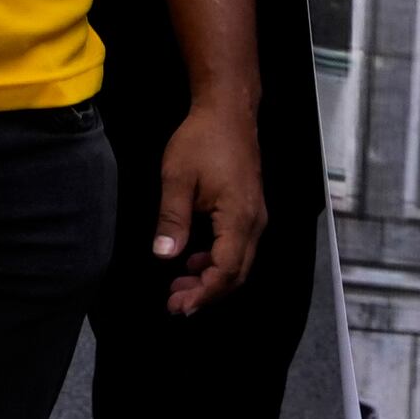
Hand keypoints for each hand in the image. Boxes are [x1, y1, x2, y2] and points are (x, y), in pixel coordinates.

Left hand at [155, 98, 268, 312]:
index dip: (203, 292)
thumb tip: (164, 255)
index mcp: (238, 219)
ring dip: (211, 279)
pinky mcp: (250, 214)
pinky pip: (238, 250)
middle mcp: (254, 225)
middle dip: (206, 293)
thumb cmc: (203, 140)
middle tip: (175, 303)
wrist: (229, 113)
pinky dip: (217, 262)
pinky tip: (194, 259)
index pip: (225, 271)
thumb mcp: (177, 178)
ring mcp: (255, 220)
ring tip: (180, 284)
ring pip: (238, 265)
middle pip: (236, 275)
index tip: (178, 305)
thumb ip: (172, 219)